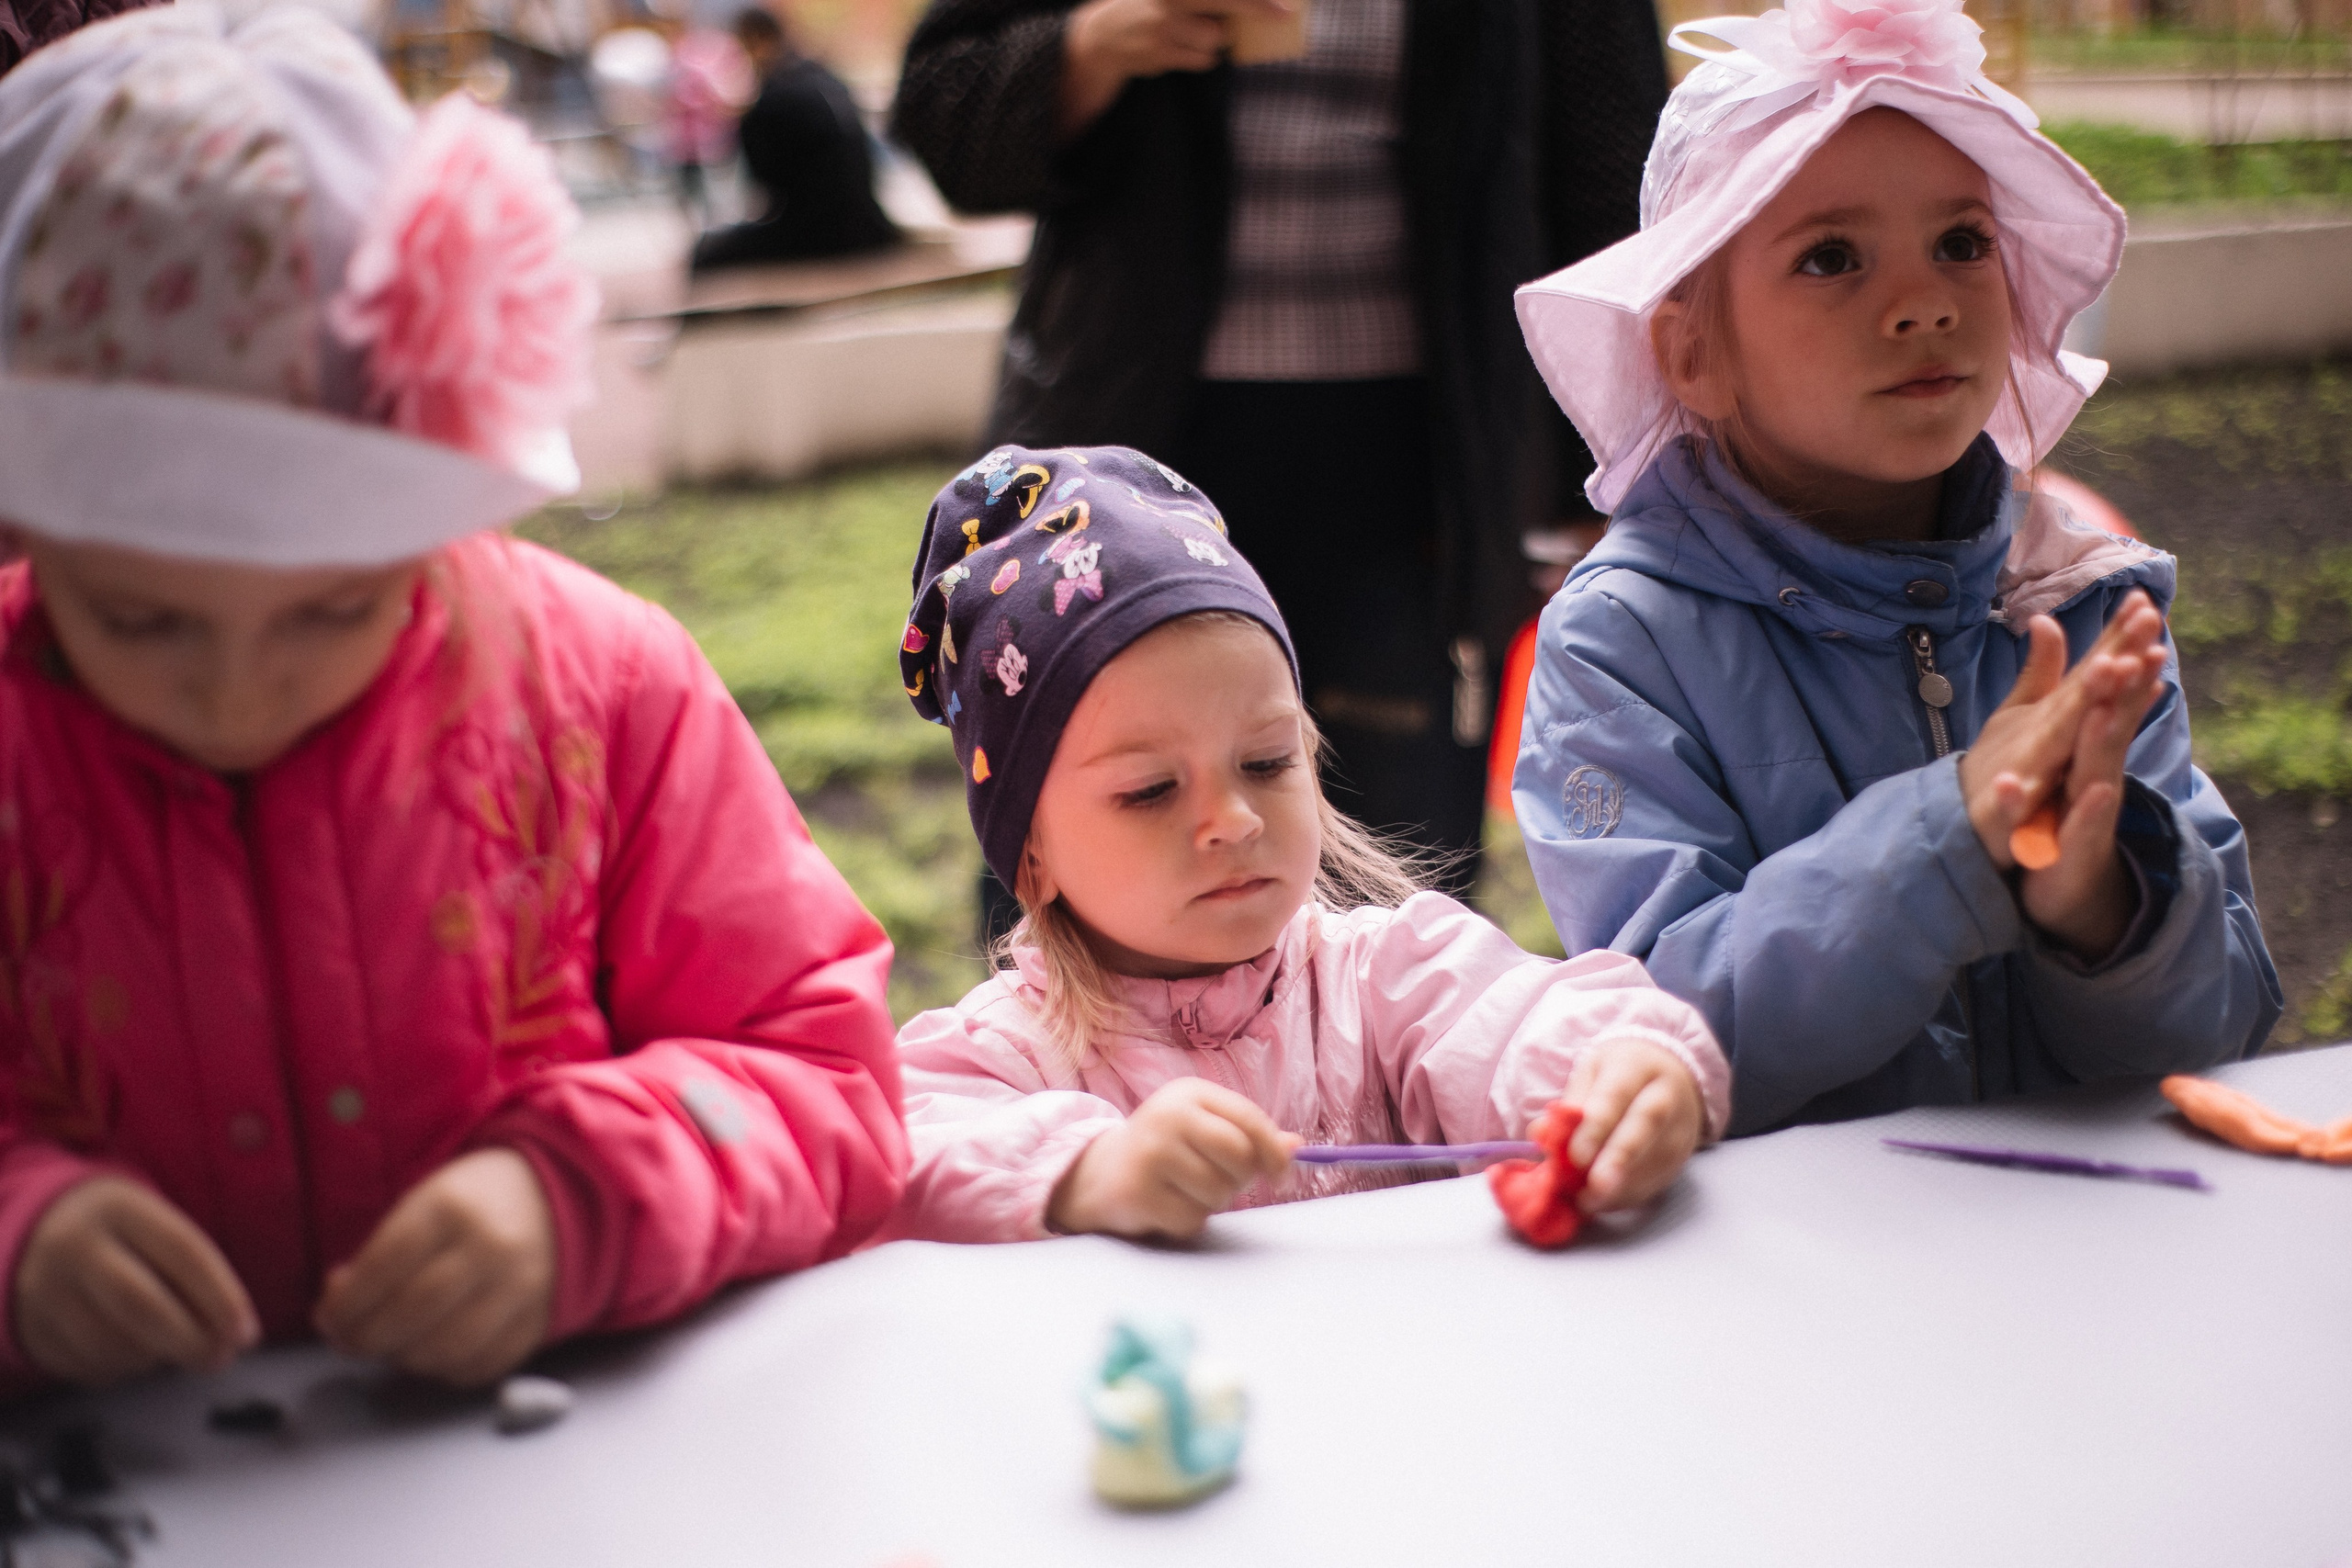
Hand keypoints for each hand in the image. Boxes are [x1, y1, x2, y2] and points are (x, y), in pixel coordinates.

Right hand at [15, 1176, 258, 1385]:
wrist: (42, 1232)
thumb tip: (233, 1333)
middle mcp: (74, 1246)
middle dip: (190, 1339)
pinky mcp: (31, 1329)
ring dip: (157, 1357)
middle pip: (140, 1304)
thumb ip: (194, 1271)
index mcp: (120, 1208)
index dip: (221, 1296)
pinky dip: (124, 1368)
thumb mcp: (156, 1228)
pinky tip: (141, 1355)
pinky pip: (86, 1364)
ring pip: (111, 1342)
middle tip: (221, 1358)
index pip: (182, 1252)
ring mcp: (44, 1289)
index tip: (247, 1333)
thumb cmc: (127, 1235)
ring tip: (179, 1351)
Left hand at [314, 1148, 554, 1386]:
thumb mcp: (421, 1204)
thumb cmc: (473, 1203)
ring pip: (445, 1349)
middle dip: (367, 1338)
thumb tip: (336, 1311)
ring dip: (404, 1358)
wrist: (555, 1197)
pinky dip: (446, 1370)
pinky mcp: (539, 1319)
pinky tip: (433, 1351)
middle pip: (412, 1313)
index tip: (329, 1318)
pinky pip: (482, 1366)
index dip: (345, 1305)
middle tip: (350, 1341)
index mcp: (452, 1207)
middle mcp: (491, 1247)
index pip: (383, 1268)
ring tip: (392, 1345)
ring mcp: (520, 1287)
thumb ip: (377, 1256)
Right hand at [1046, 1078, 1297, 1239]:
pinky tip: (1166, 1205)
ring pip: (1218, 1192)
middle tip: (1223, 1183)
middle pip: (1238, 1155)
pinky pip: (1191, 1218)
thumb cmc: (1164, 1149)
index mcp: (1189, 1094)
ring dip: (1211, 1202)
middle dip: (1241, 1178)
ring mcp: (1150, 1153)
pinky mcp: (1137, 1191)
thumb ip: (1249, 1135)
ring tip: (1186, 1190)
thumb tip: (1296, 1147)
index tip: (1281, 1175)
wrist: (1097, 1172)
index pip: (1248, 1118)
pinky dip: (1187, 1220)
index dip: (1273, 1151)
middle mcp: (1167, 1115)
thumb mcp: (1203, 1129)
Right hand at [1059, 0, 1291, 134]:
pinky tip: (1180, 49)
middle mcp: (1167, 1)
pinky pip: (1202, 59)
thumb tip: (1238, 17)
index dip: (1253, 1)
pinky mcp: (1160, 54)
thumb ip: (1203, 0)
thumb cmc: (1146, 7)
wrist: (1102, 36)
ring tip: (1193, 33)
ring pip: (1215, 40)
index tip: (1284, 8)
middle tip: (1283, 14)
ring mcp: (1162, 28)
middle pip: (1224, 8)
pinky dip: (1201, 57)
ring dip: (1213, 39)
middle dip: (1258, 10)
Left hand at [1559, 1039, 1704, 1214]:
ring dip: (1621, 1186)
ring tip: (1589, 1200)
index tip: (1576, 1155)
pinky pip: (1658, 1180)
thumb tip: (1540, 1135)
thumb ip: (1568, 1106)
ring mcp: (1679, 1127)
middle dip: (1618, 1158)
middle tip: (1594, 1187)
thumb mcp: (1590, 1073)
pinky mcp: (1681, 1156)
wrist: (1670, 1075)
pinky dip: (1629, 1195)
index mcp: (1635, 1066)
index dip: (1597, 1126)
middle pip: (1646, 1125)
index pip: (1616, 1095)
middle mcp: (1664, 1094)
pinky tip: (1605, 1202)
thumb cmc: (1619, 1074)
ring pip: (1656, 1159)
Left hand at [1957, 592, 2166, 960]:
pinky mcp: (2075, 849)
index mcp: (2092, 746)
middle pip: (2117, 721)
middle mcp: (2101, 773)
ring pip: (2101, 769)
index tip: (2143, 604)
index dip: (2126, 648)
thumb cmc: (2067, 812)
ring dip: (2107, 739)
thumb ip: (2080, 706)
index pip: (2112, 691)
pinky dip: (2080, 812)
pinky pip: (2078, 829)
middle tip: (2147, 643)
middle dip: (2129, 684)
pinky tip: (2088, 792)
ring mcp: (2091, 811)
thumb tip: (2103, 658)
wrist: (2068, 885)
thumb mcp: (2071, 753)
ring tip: (2107, 710)